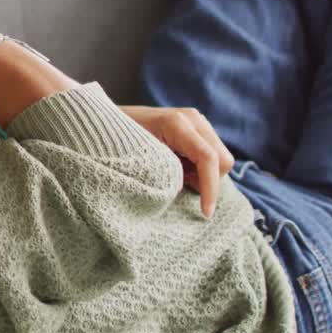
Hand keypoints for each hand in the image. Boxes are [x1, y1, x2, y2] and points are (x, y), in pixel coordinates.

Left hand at [119, 105, 234, 218]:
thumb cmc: (119, 141)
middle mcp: (193, 119)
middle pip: (223, 160)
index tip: (205, 214)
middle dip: (207, 180)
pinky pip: (211, 155)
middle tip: (178, 183)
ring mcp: (197, 121)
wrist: (108, 121)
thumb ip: (165, 173)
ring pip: (220, 159)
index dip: (210, 188)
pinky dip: (199, 168)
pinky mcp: (197, 129)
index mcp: (177, 124)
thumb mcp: (139, 160)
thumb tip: (182, 190)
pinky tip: (178, 166)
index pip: (208, 158)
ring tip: (174, 172)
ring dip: (202, 174)